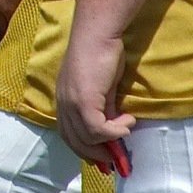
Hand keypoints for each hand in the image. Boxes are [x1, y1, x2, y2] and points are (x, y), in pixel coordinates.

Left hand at [56, 24, 134, 171]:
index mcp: (64, 100)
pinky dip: (115, 130)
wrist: (97, 33)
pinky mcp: (83, 100)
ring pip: (87, 138)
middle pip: (75, 142)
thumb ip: (104, 109)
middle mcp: (63, 103)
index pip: (68, 135)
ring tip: (127, 126)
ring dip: (110, 139)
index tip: (103, 159)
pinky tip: (128, 119)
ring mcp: (71, 103)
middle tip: (117, 158)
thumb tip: (114, 131)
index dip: (85, 150)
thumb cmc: (101, 54)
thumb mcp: (101, 88)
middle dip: (97, 154)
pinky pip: (98, 129)